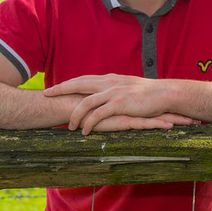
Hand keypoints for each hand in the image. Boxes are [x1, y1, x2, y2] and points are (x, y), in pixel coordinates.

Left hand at [45, 74, 190, 134]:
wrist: (165, 93)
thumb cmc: (150, 93)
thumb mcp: (129, 87)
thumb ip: (116, 89)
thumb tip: (107, 93)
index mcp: (110, 79)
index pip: (84, 79)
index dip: (68, 83)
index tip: (54, 87)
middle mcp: (109, 83)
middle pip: (79, 84)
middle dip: (61, 89)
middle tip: (47, 95)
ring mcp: (114, 92)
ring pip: (85, 102)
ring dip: (75, 114)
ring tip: (69, 125)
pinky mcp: (119, 104)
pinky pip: (98, 115)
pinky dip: (89, 123)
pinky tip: (85, 131)